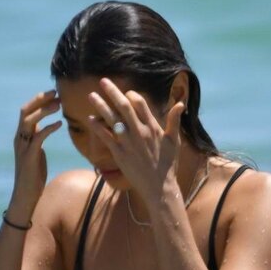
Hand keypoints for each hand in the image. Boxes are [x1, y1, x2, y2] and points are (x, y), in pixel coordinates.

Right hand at [8, 89, 61, 217]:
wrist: (26, 195)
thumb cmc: (33, 176)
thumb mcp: (36, 153)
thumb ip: (37, 139)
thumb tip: (44, 129)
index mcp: (21, 136)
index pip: (26, 111)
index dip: (38, 100)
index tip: (53, 94)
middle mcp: (19, 138)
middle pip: (25, 111)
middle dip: (40, 100)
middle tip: (56, 93)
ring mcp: (23, 147)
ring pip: (29, 121)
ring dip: (44, 110)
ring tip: (58, 105)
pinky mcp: (29, 156)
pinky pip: (38, 137)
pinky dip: (48, 128)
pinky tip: (59, 124)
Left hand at [87, 78, 184, 202]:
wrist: (160, 188)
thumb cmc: (168, 165)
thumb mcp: (175, 141)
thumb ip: (175, 121)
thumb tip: (180, 104)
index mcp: (153, 127)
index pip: (140, 103)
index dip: (131, 95)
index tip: (125, 93)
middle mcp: (140, 132)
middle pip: (124, 106)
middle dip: (112, 92)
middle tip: (103, 81)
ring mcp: (129, 142)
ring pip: (112, 119)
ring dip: (101, 106)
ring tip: (91, 95)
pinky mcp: (120, 154)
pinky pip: (106, 137)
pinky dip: (97, 127)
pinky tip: (90, 119)